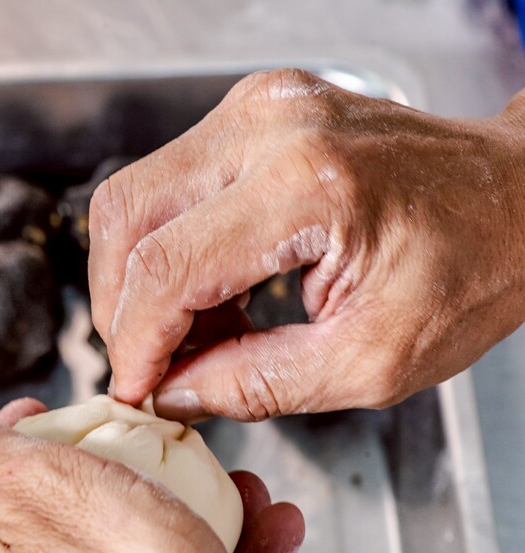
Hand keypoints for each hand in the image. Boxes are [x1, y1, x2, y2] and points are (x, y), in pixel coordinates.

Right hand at [89, 68, 524, 420]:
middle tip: (153, 363)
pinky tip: (215, 291)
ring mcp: (257, 109)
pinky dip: (169, 247)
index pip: (166, 267)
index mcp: (308, 187)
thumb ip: (257, 383)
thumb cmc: (474, 268)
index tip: (137, 388)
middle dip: (120, 306)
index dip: (134, 342)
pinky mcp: (252, 113)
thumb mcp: (373, 361)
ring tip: (197, 330)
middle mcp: (269, 128)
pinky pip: (169, 182)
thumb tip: (173, 390)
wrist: (517, 195)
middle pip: (125, 215)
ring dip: (141, 277)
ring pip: (133, 195)